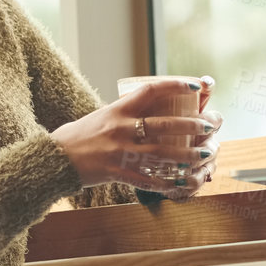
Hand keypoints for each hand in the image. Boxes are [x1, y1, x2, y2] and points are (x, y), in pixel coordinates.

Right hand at [51, 75, 221, 196]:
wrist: (54, 159)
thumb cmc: (79, 136)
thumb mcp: (102, 116)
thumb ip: (126, 112)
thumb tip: (152, 107)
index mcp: (117, 110)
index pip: (151, 91)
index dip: (175, 85)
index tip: (195, 84)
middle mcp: (120, 129)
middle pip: (164, 124)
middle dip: (192, 125)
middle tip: (210, 124)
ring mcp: (119, 152)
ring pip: (162, 153)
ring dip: (188, 154)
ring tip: (206, 152)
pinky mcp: (117, 173)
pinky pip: (149, 179)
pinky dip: (168, 181)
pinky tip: (184, 181)